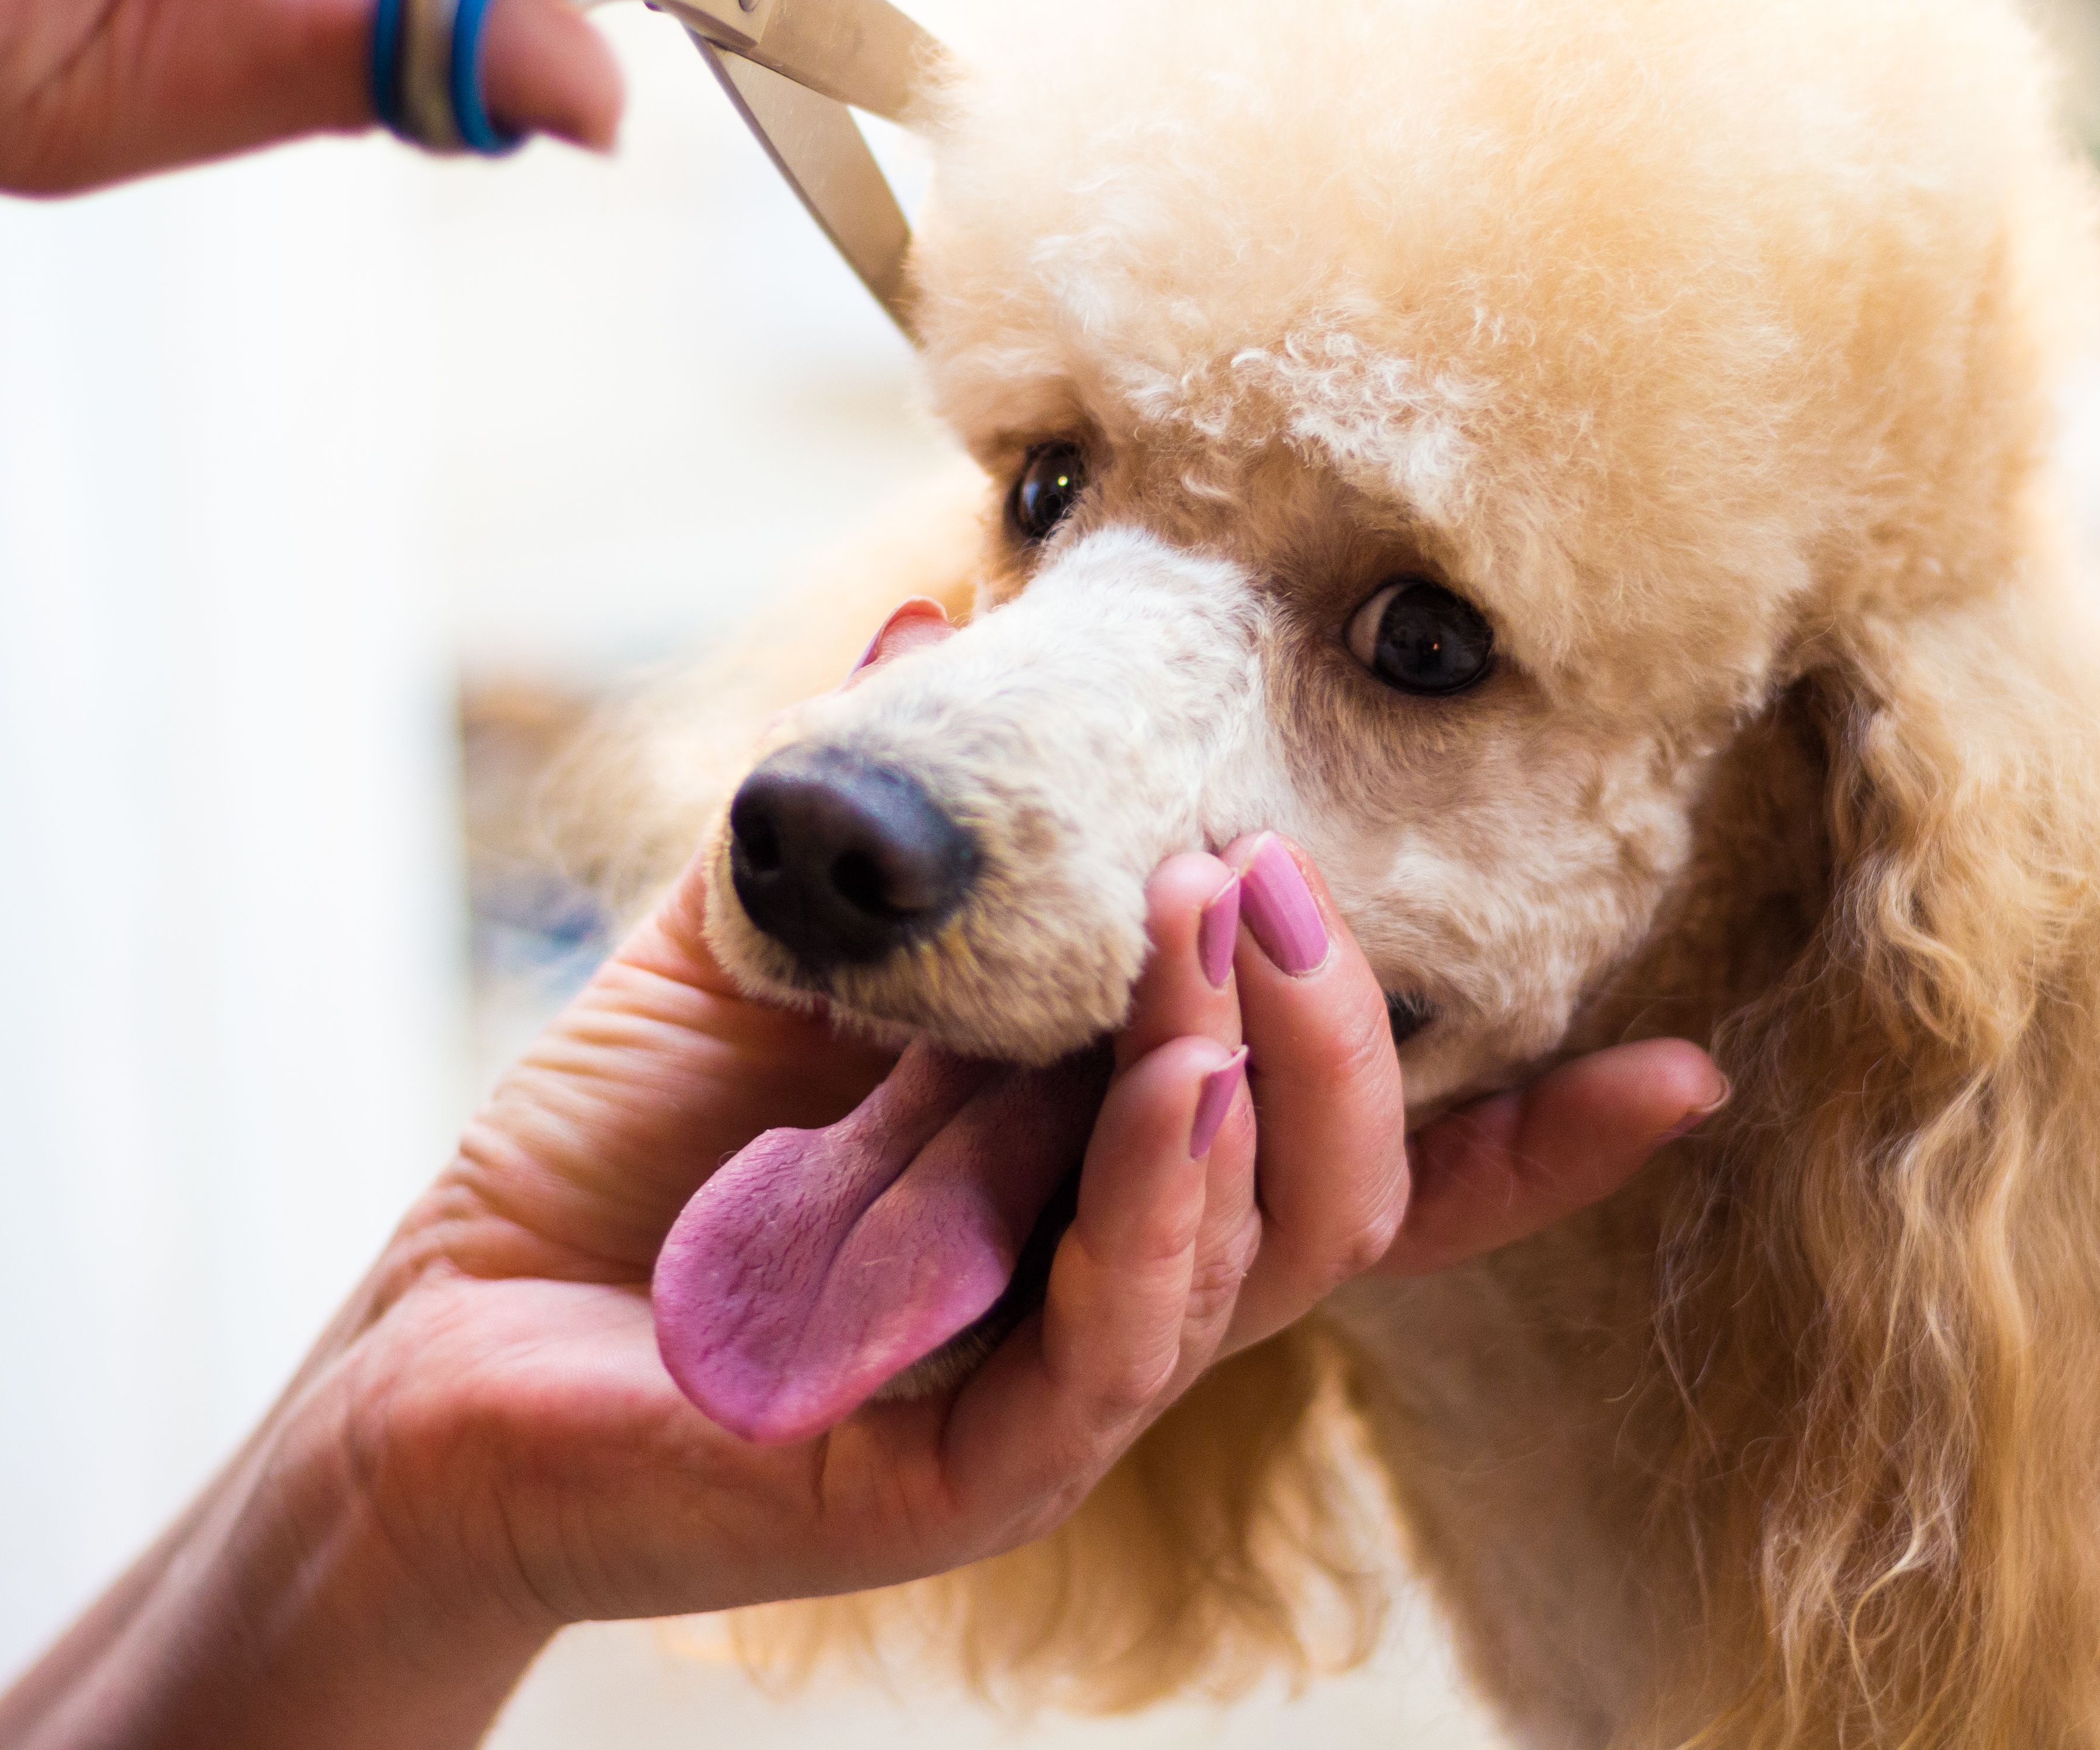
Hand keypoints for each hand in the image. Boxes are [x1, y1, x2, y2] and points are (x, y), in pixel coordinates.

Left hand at [0, 845, 1718, 1749]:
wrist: (422, 1375)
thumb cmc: (604, 1180)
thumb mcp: (759, 968)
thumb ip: (873, 835)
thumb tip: (944, 627)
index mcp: (1096, 1193)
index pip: (1352, 1176)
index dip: (1518, 1135)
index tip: (1677, 1067)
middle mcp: (1108, 1303)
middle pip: (1344, 1195)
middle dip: (1366, 1026)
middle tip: (1283, 866)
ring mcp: (1044, 1398)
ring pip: (1264, 1259)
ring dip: (1271, 1076)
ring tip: (1224, 919)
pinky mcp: (946, 1472)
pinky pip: (1115, 1354)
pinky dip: (1161, 1203)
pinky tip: (1169, 1077)